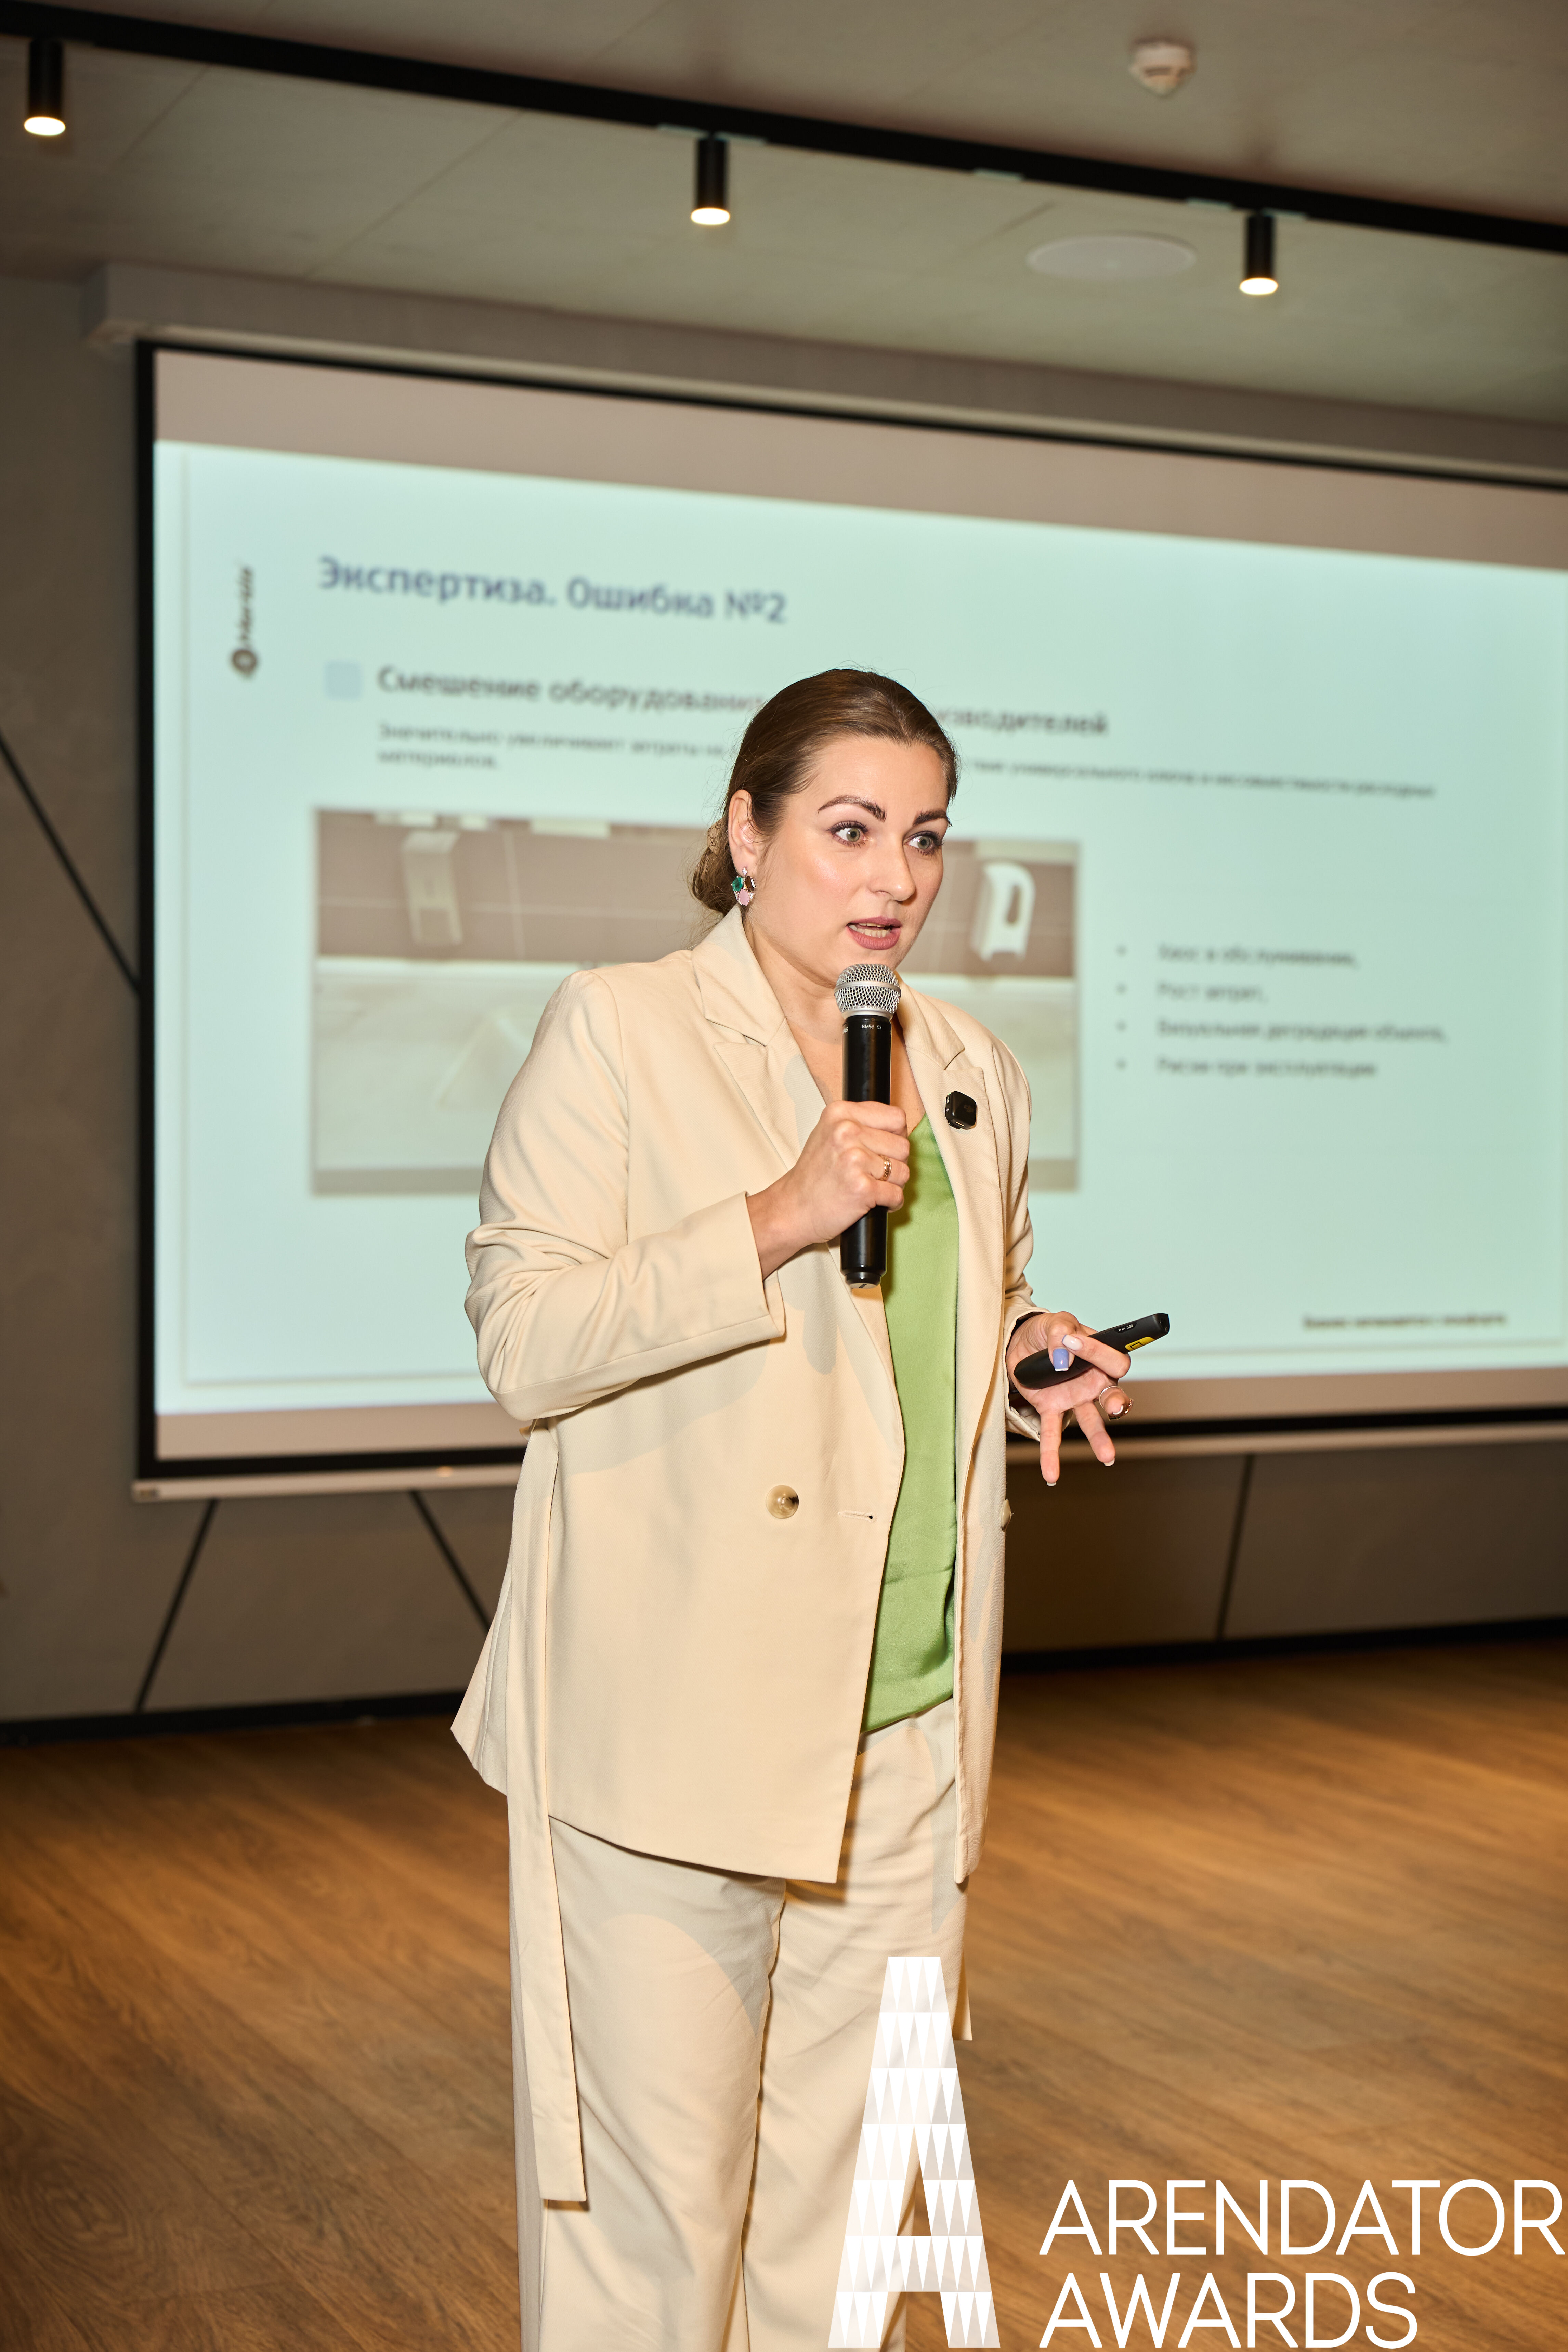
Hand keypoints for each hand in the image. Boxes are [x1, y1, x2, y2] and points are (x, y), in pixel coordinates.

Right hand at [747, 1100, 910, 1277]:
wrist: (792, 1208)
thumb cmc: (813, 1175)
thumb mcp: (829, 1133)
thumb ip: (861, 1124)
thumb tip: (900, 1128)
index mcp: (841, 1114)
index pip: (896, 1118)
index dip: (896, 1136)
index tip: (885, 1148)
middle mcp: (847, 1132)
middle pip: (903, 1145)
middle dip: (894, 1162)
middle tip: (873, 1172)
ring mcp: (854, 1159)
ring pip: (903, 1171)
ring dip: (892, 1184)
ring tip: (870, 1186)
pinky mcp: (862, 1188)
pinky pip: (896, 1194)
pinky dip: (890, 1203)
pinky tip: (872, 1201)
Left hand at [1007, 1311, 1130, 1486]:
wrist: (1022, 1342)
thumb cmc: (1047, 1331)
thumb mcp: (1054, 1322)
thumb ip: (1060, 1332)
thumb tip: (1062, 1357)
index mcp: (1101, 1356)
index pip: (1113, 1358)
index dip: (1096, 1351)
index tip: (1073, 1340)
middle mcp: (1093, 1380)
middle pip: (1113, 1394)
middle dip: (1116, 1402)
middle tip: (1114, 1407)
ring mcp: (1075, 1398)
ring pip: (1091, 1421)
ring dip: (1099, 1439)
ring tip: (1107, 1457)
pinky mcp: (1052, 1409)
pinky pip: (1053, 1434)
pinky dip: (1051, 1455)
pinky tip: (1051, 1476)